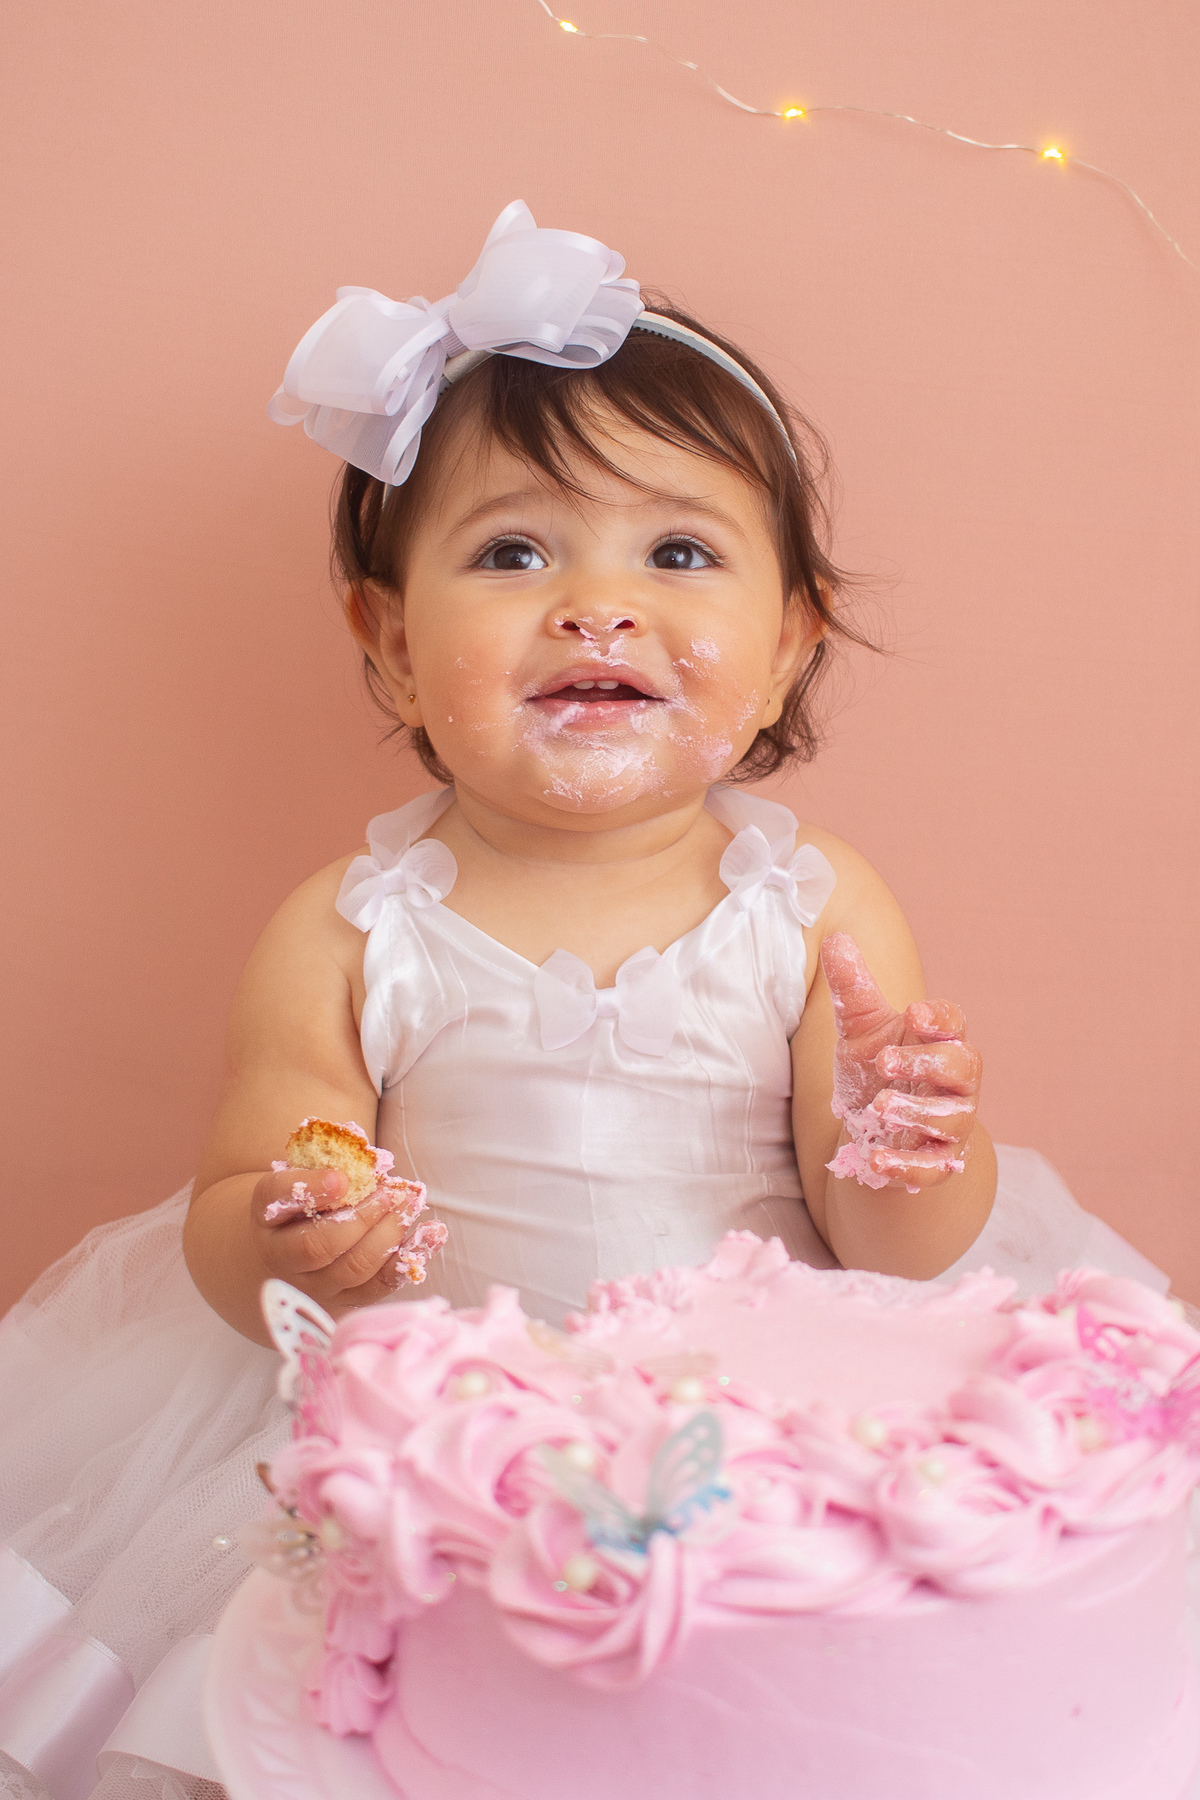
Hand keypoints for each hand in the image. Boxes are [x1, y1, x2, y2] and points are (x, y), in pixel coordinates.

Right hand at [250, 1165, 411, 1312]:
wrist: (288, 1250)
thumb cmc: (304, 1203)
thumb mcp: (302, 1177)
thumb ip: (326, 1164)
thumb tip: (367, 1158)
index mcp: (267, 1215)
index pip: (277, 1197)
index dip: (310, 1189)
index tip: (342, 1179)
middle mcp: (283, 1257)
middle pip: (318, 1246)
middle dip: (362, 1218)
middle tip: (392, 1193)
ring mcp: (313, 1286)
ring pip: (353, 1270)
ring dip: (388, 1236)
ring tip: (410, 1204)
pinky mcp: (344, 1302)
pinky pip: (379, 1287)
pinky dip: (409, 1260)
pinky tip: (433, 1233)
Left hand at [820, 932, 980, 1193]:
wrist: (874, 1128)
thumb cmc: (876, 1069)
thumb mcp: (858, 1028)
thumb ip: (852, 988)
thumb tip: (836, 937)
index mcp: (939, 1042)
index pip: (955, 1024)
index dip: (940, 1019)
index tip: (912, 1013)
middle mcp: (955, 1083)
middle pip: (964, 1068)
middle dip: (928, 1063)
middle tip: (885, 1061)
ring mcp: (950, 1124)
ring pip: (952, 1118)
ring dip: (918, 1112)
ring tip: (879, 1105)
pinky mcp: (935, 1163)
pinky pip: (931, 1168)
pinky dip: (907, 1165)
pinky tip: (876, 1158)